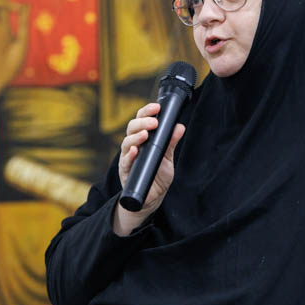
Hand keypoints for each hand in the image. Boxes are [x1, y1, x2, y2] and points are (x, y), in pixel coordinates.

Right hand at [112, 102, 184, 235]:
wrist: (152, 198)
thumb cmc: (158, 175)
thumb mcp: (168, 157)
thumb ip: (171, 142)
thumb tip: (179, 126)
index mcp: (143, 139)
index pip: (141, 120)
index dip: (147, 111)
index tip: (157, 106)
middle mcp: (133, 145)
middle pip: (132, 128)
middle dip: (142, 122)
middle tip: (154, 122)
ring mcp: (128, 158)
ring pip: (126, 143)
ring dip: (135, 137)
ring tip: (145, 135)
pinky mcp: (125, 171)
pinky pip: (125, 162)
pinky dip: (129, 155)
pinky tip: (135, 151)